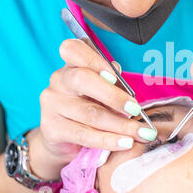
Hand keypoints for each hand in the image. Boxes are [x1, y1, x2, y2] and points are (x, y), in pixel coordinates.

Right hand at [38, 39, 157, 164]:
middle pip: (82, 80)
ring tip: (140, 133)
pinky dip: (108, 140)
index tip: (115, 76)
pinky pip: (84, 134)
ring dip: (120, 124)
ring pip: (89, 113)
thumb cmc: (91, 107)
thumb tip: (124, 82)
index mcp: (72, 65)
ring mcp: (52, 104)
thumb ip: (112, 83)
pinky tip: (125, 143)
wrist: (66, 140)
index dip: (94, 60)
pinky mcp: (51, 128)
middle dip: (113, 96)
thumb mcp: (102, 92)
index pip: (73, 49)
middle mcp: (58, 80)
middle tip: (136, 109)